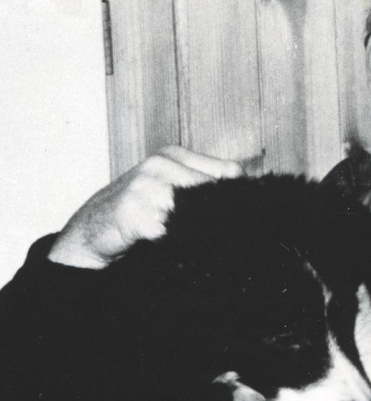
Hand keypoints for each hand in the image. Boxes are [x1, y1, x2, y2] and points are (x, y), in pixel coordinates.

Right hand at [48, 146, 243, 268]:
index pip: (228, 170)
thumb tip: (249, 197)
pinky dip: (182, 240)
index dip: (241, 194)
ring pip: (196, 209)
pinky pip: (172, 230)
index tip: (250, 213)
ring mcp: (145, 186)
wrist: (91, 229)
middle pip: (215, 189)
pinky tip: (181, 245)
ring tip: (207, 238)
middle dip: (225, 212)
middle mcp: (161, 164)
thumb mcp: (171, 189)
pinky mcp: (134, 213)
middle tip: (238, 233)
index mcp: (173, 154)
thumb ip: (202, 187)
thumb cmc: (138, 209)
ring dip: (205, 227)